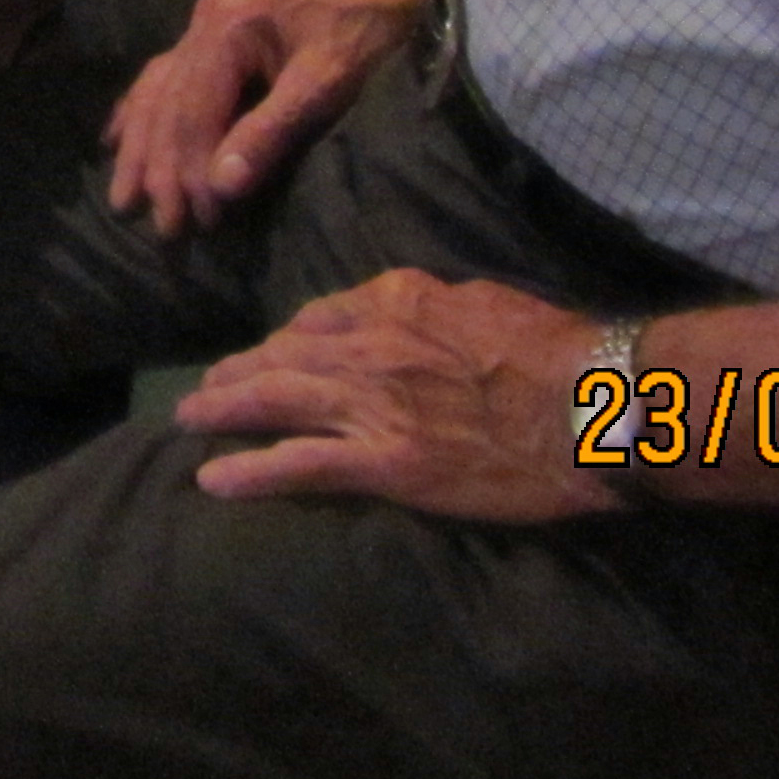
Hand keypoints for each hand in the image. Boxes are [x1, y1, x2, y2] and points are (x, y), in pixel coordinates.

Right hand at [104, 0, 428, 238]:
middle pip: (167, 104)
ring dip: (140, 146)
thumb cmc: (364, 33)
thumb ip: (271, 132)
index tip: (201, 220)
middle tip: (161, 225)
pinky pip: (163, 75)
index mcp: (226, 27)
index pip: (193, 111)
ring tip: (124, 195)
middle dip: (160, 168)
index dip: (191, 169)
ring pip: (156, 91)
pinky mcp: (214, 31)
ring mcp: (203, 24)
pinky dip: (140, 109)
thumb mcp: (324, 83)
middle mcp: (202, 22)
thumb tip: (222, 187)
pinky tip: (118, 135)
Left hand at [176, 271, 617, 520]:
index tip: (273, 353)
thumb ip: (433, 306)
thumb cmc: (556, 350)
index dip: (289, 340)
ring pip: (275, 402)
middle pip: (283, 356)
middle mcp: (369, 348)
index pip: (319, 318)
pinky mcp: (386, 464)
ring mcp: (372, 407)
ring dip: (224, 409)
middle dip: (239, 371)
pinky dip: (251, 472)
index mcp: (395, 302)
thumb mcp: (485, 299)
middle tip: (208, 385)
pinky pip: (301, 466)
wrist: (590, 403)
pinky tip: (213, 479)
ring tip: (189, 418)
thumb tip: (411, 313)